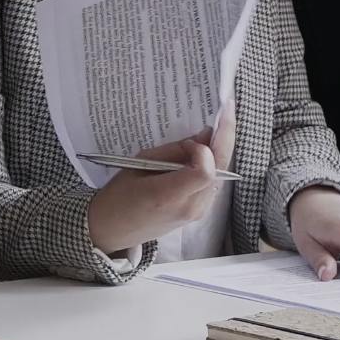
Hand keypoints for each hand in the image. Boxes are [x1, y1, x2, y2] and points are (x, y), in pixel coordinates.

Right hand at [86, 111, 233, 255]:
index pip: (205, 171)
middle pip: (221, 169)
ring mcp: (197, 213)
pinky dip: (213, 164)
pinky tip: (203, 152)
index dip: (202, 150)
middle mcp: (189, 207)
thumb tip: (205, 135)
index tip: (186, 141)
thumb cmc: (119, 196)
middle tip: (226, 110)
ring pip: (221, 175)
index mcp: (169, 196)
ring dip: (219, 151)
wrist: (113, 229)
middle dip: (224, 138)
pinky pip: (214, 183)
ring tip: (211, 131)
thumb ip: (173, 151)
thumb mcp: (139, 164)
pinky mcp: (199, 213)